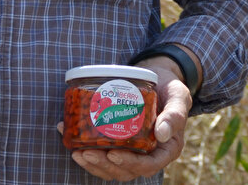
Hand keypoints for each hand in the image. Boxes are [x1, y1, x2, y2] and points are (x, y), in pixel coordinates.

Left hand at [57, 56, 192, 181]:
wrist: (159, 78)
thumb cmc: (171, 87)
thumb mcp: (179, 96)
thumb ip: (175, 114)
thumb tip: (162, 134)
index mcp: (166, 148)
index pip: (148, 165)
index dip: (130, 164)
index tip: (113, 154)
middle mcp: (149, 153)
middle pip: (125, 170)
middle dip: (104, 165)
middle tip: (86, 153)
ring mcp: (133, 149)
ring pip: (112, 166)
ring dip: (93, 163)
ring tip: (76, 152)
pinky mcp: (119, 141)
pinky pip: (103, 151)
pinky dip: (86, 149)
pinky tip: (69, 137)